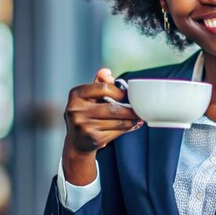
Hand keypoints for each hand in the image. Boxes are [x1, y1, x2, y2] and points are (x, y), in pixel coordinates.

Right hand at [62, 68, 141, 182]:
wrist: (77, 141)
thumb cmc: (86, 113)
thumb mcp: (89, 96)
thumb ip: (99, 82)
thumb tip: (107, 73)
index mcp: (76, 94)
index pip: (104, 88)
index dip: (118, 92)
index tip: (125, 95)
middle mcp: (77, 110)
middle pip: (112, 108)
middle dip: (129, 109)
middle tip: (139, 109)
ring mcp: (84, 126)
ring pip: (117, 122)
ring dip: (131, 120)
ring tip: (138, 117)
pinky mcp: (93, 139)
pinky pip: (117, 132)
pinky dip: (127, 128)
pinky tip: (132, 125)